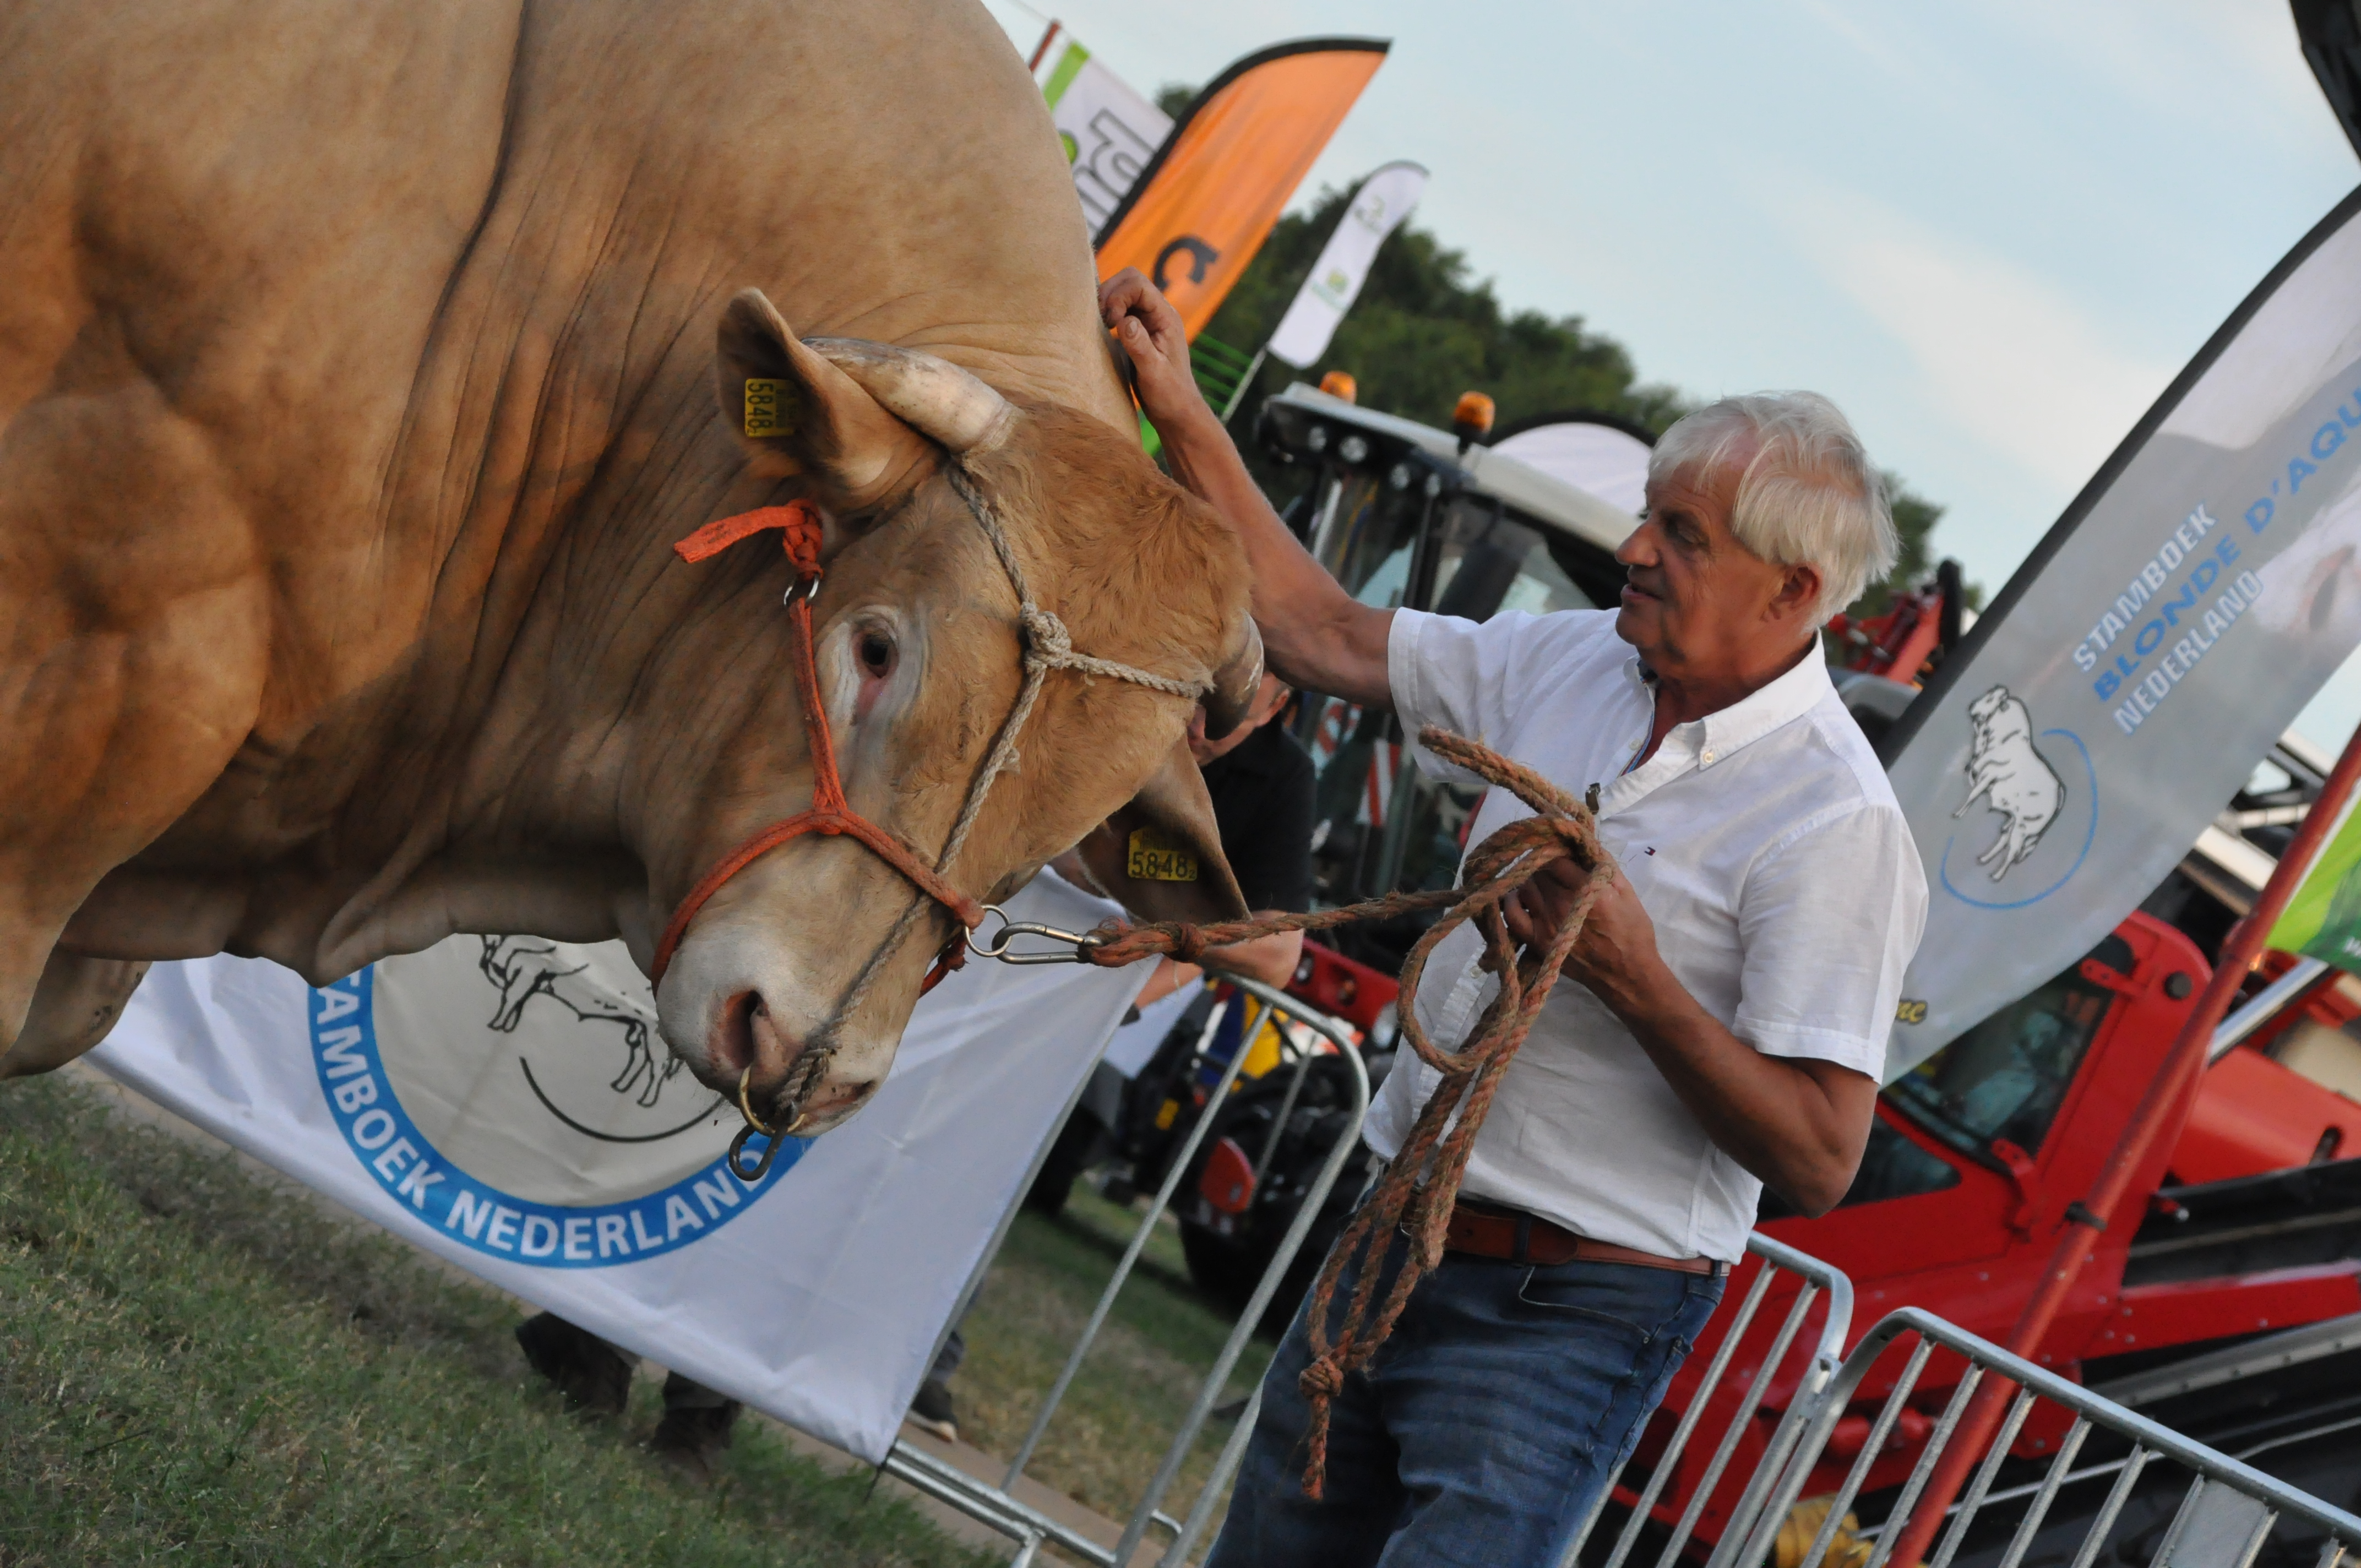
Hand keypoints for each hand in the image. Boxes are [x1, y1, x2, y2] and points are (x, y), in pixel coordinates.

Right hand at [1100, 268, 1213, 437]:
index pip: (1138, 284)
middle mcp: (1157, 314)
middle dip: (1110, 293)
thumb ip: (1139, 346)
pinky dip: (1106, 314)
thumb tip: (1125, 321)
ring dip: (1107, 303)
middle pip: (1130, 280)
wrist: (1176, 412)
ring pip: (1122, 293)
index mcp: (1166, 317)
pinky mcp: (1137, 331)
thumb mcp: (1154, 373)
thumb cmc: (1170, 395)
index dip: (1118, 296)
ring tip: (1099, 326)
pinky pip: (1119, 310)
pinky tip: (1101, 333)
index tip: (1110, 322)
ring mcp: (1147, 321)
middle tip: (1100, 321)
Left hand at [1500, 854, 1660, 1010]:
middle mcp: (1560, 903)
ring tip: (1542, 881)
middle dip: (1544, 863)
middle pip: (1537, 870)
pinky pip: (1512, 915)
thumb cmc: (1632, 931)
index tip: (1560, 850)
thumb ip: (1603, 864)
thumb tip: (1581, 841)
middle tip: (1552, 866)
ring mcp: (1545, 923)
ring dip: (1531, 880)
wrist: (1627, 974)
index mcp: (1585, 888)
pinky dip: (1512, 901)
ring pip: (1524, 887)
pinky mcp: (1537, 941)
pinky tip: (1519, 896)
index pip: (1554, 856)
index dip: (1555, 849)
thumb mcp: (1627, 891)